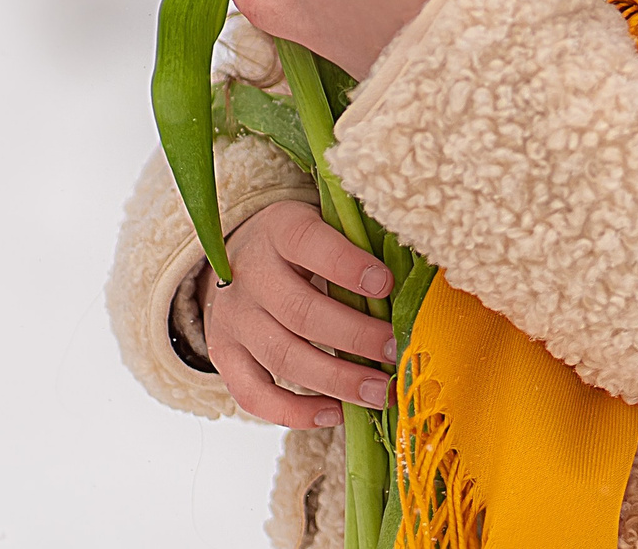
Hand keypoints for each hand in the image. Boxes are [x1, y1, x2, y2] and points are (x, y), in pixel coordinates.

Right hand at [200, 201, 396, 426]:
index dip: (347, 266)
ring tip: (380, 392)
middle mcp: (250, 273)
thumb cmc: (304, 245)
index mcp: (280, 229)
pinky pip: (254, 394)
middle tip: (394, 350)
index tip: (386, 285)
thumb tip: (413, 282)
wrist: (240, 257)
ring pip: (283, 357)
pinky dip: (296, 412)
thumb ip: (361, 246)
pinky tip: (336, 413)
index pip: (309, 243)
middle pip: (301, 312)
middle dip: (355, 336)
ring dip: (337, 380)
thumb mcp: (327, 225)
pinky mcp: (224, 354)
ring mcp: (233, 318)